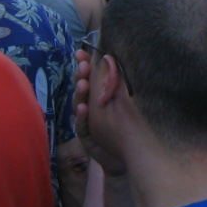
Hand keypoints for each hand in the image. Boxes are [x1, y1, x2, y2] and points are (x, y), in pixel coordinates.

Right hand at [73, 49, 126, 177]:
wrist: (127, 155)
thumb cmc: (124, 127)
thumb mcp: (121, 100)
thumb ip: (114, 80)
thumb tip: (110, 57)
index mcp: (98, 94)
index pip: (89, 76)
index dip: (84, 63)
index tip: (81, 51)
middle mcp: (89, 105)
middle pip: (81, 88)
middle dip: (81, 76)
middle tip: (83, 66)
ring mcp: (86, 121)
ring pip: (79, 105)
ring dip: (80, 93)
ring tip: (84, 84)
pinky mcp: (87, 137)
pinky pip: (82, 126)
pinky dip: (81, 117)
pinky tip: (83, 108)